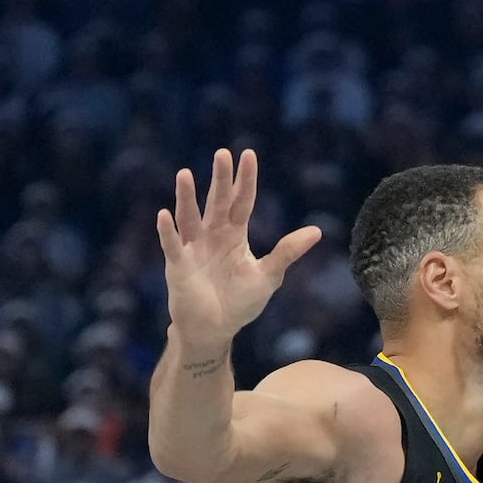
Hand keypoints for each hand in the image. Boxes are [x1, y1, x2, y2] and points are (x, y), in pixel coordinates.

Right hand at [157, 149, 321, 346]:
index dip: (245, 180)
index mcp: (234, 235)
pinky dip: (168, 231)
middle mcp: (212, 235)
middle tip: (222, 154)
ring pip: (189, 217)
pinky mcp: (178, 265)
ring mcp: (192, 248)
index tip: (248, 155)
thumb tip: (318, 231)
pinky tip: (165, 215)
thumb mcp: (268, 275)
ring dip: (186, 197)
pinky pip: (171, 245)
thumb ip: (287, 252)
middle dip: (219, 179)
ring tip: (185, 174)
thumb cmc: (240, 302)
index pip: (241, 201)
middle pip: (216, 202)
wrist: (215, 328)